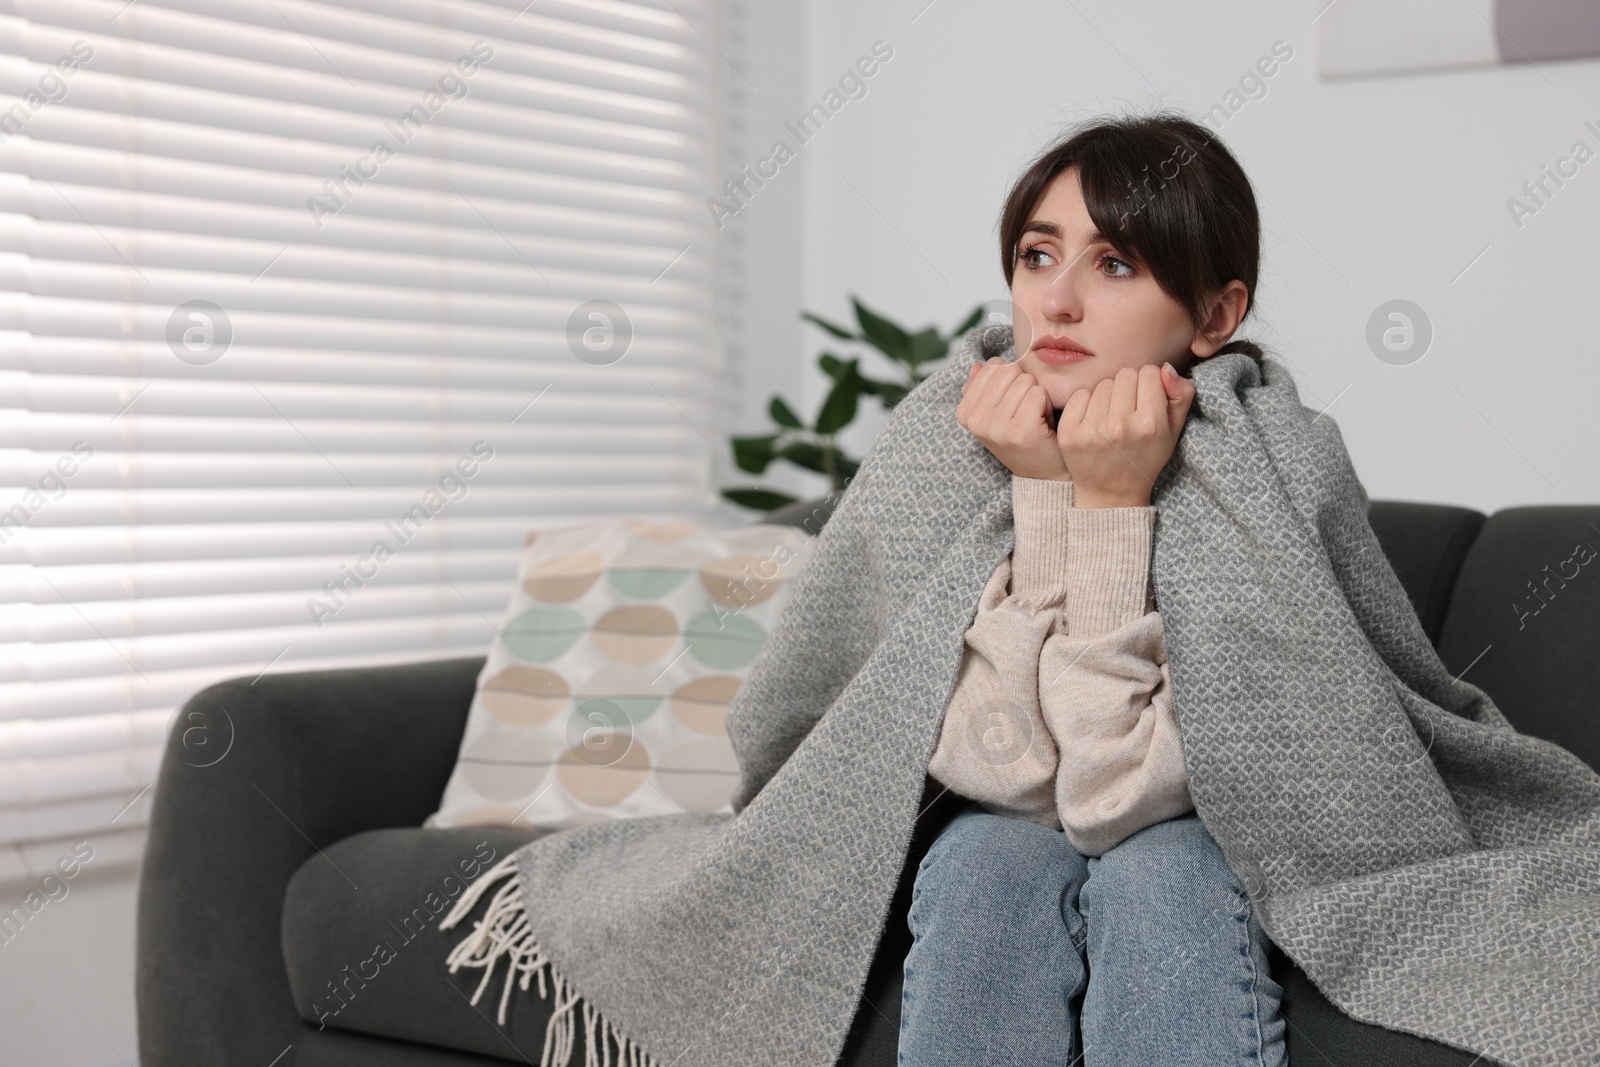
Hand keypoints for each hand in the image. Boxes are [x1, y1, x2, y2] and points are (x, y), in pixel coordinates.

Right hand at [957, 356, 1069, 480]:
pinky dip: (1047, 404)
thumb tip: (978, 367)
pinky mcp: (1020, 431)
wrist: (1043, 472)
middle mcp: (976, 421)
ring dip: (1037, 396)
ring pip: (1026, 381)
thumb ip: (984, 388)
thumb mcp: (996, 412)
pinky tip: (1042, 423)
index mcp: (965, 413)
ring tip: (1034, 418)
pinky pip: (1039, 393)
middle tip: (1025, 411)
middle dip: (1024, 385)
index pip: (993, 367)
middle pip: (1009, 371)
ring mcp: (996, 428)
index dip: (1010, 380)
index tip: (1011, 404)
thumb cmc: (1022, 434)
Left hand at [1055, 363, 1194, 507]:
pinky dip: (1087, 404)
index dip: (1150, 384)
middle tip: (1129, 410)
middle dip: (1129, 388)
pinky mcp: (1069, 433)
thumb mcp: (1173, 432)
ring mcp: (1092, 430)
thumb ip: (1181, 395)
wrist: (1111, 494)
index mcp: (1149, 425)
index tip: (1147, 400)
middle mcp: (1120, 426)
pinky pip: (1079, 395)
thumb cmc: (1145, 458)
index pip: (1150, 373)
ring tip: (1112, 418)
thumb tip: (1166, 368)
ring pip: (1103, 384)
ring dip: (1108, 396)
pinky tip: (1094, 422)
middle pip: (1125, 374)